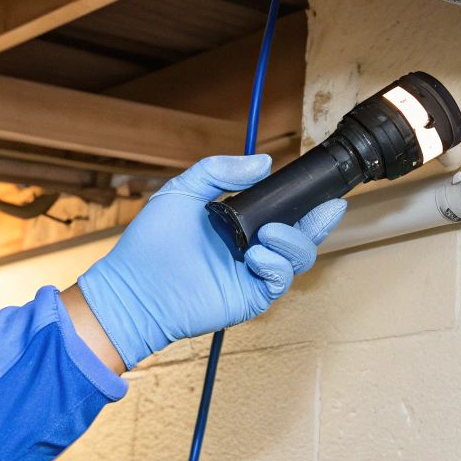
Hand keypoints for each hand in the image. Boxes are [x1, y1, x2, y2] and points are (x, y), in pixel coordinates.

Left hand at [74, 154, 346, 368]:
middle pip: (301, 235)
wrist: (134, 288)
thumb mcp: (183, 191)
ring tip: (268, 234)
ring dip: (293, 242)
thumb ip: (220, 171)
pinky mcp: (251, 297)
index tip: (321, 189)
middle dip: (318, 222)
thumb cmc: (151, 242)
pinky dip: (276, 265)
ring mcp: (252, 273)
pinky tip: (255, 257)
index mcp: (239, 223)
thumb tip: (264, 162)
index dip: (305, 202)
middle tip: (326, 207)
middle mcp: (251, 247)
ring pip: (298, 258)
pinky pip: (281, 280)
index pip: (283, 211)